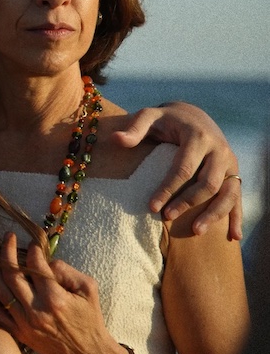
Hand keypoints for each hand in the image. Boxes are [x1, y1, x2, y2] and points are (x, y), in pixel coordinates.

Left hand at [0, 233, 131, 353]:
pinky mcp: (19, 334)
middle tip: (7, 237)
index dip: (32, 250)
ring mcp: (25, 324)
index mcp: (55, 299)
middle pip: (12, 275)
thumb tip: (44, 260)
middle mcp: (36, 311)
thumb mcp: (88, 289)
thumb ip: (66, 270)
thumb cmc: (90, 318)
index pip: (35, 266)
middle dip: (7, 252)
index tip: (32, 243)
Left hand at [113, 102, 241, 239]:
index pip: (183, 168)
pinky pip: (238, 197)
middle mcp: (219, 150)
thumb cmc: (166, 119)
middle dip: (188, 203)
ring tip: (196, 231)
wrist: (194, 116)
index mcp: (198, 136)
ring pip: (227, 193)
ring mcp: (230, 163)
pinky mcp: (235, 173)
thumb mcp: (150, 116)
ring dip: (214, 214)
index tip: (151, 206)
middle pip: (208, 183)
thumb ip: (135, 128)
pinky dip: (237, 217)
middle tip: (166, 217)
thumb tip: (116, 140)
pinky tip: (233, 237)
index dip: (167, 189)